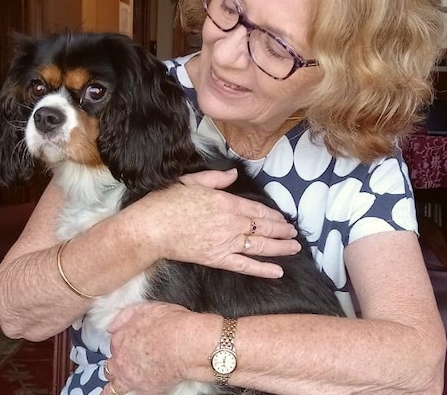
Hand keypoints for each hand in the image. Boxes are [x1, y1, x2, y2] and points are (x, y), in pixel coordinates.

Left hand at [103, 301, 211, 394]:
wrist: (186, 345)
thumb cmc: (171, 325)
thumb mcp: (145, 308)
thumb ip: (125, 316)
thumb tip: (112, 326)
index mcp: (120, 339)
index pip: (114, 344)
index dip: (122, 345)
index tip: (128, 346)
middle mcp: (121, 359)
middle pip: (111, 365)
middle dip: (116, 364)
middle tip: (124, 364)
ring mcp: (130, 376)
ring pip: (114, 385)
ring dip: (114, 384)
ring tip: (112, 388)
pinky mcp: (143, 390)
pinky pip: (127, 394)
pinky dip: (125, 393)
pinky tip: (123, 393)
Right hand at [123, 169, 299, 277]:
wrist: (152, 227)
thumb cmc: (168, 202)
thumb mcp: (193, 181)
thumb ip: (216, 178)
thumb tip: (233, 174)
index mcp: (227, 202)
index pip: (258, 210)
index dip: (274, 216)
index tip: (284, 219)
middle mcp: (232, 223)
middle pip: (264, 228)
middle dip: (282, 231)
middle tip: (295, 234)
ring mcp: (226, 243)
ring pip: (260, 246)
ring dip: (280, 248)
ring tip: (295, 248)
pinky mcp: (217, 259)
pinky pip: (245, 265)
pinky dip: (263, 269)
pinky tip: (278, 271)